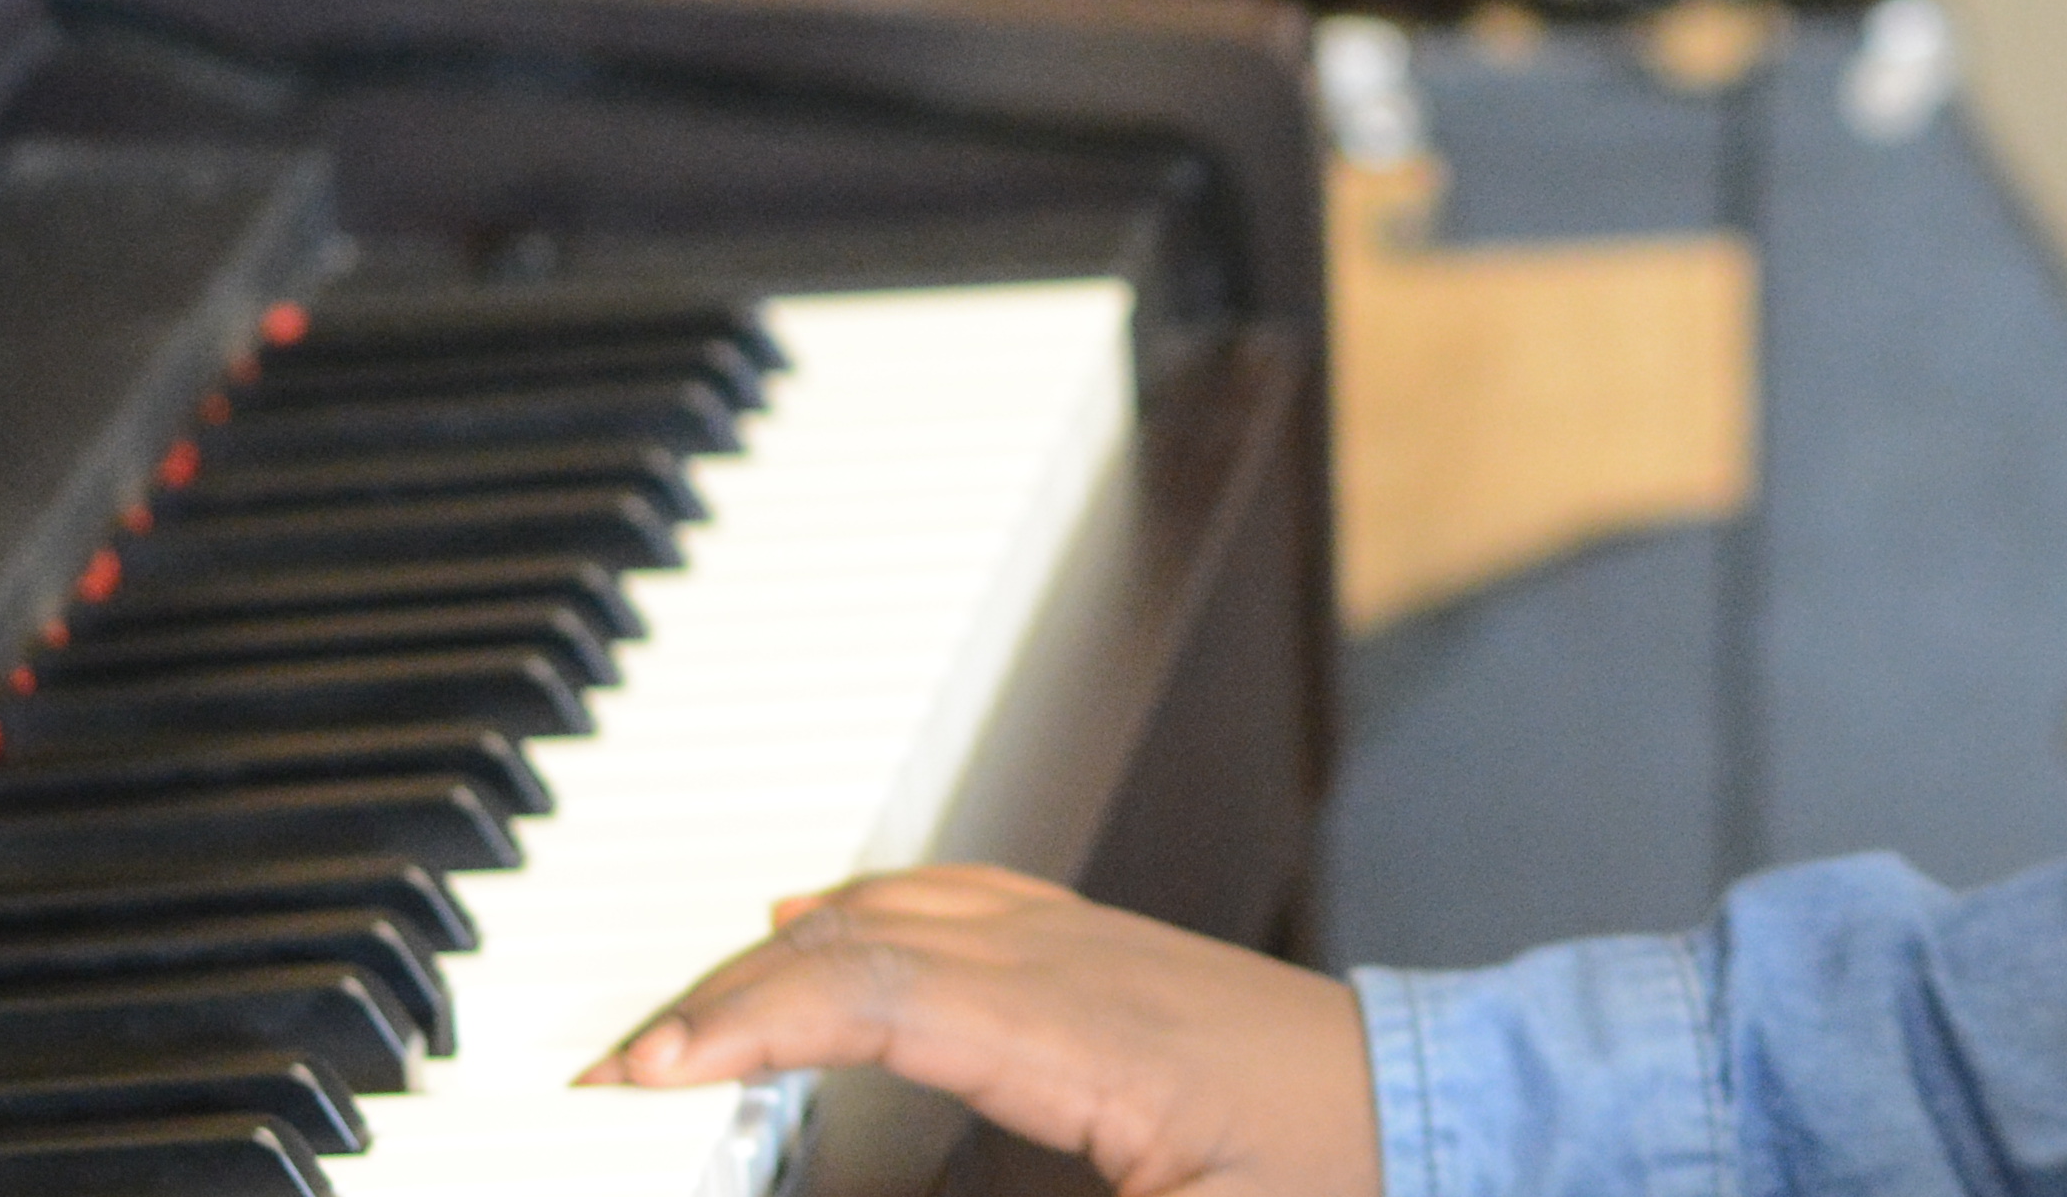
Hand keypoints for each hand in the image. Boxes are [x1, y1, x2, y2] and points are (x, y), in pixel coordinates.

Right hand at [580, 866, 1381, 1196]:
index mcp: (1090, 1032)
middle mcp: (1080, 962)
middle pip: (862, 938)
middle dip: (721, 997)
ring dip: (774, 957)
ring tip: (672, 1029)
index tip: (640, 1075)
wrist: (1455, 1113)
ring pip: (897, 907)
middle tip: (611, 1075)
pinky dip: (856, 910)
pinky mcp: (1107, 953)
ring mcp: (1094, 942)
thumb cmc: (1340, 1183)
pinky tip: (806, 924)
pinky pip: (954, 899)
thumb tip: (879, 1184)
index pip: (875, 992)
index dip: (744, 1027)